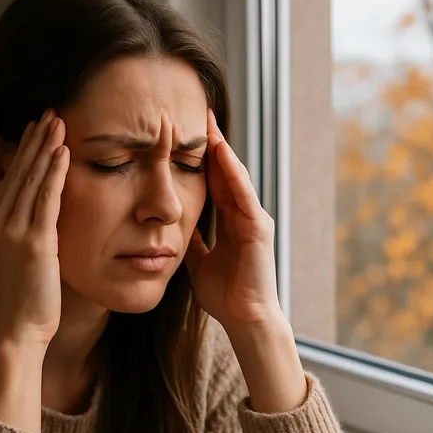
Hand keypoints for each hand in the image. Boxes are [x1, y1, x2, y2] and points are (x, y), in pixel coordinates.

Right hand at [0, 109, 68, 345]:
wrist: (14, 333)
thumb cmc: (20, 304)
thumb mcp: (13, 263)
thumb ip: (22, 237)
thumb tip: (39, 223)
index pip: (10, 180)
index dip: (24, 152)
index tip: (34, 130)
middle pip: (19, 173)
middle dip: (34, 141)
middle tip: (48, 114)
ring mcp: (13, 233)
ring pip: (31, 180)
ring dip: (45, 148)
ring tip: (58, 122)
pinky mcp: (34, 244)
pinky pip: (46, 200)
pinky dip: (55, 173)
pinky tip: (63, 152)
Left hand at [184, 109, 282, 330]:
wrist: (245, 320)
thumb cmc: (225, 295)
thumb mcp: (199, 262)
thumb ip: (192, 242)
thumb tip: (174, 228)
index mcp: (230, 221)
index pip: (215, 181)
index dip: (202, 157)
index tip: (188, 132)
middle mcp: (243, 215)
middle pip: (226, 171)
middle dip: (213, 143)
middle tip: (201, 113)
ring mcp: (253, 220)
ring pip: (236, 176)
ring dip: (222, 149)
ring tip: (209, 123)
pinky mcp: (258, 228)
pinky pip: (243, 194)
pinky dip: (232, 172)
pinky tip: (220, 152)